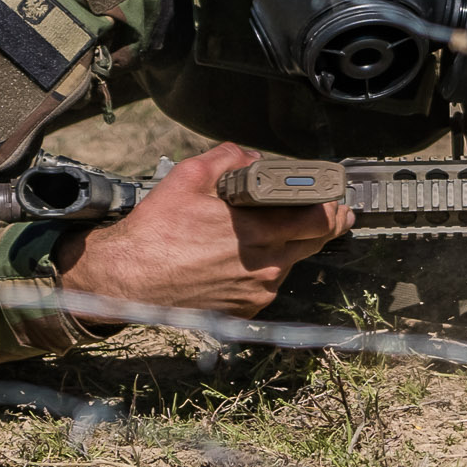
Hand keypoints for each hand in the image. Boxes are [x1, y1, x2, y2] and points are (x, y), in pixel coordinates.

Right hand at [55, 142, 353, 319]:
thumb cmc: (155, 231)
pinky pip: (268, 283)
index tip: (337, 197)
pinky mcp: (245, 309)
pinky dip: (266, 266)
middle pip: (314, 243)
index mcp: (257, 231)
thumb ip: (229, 158)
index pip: (318, 220)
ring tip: (275, 227)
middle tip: (333, 211)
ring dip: (290, 244)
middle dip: (326, 224)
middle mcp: (264, 266)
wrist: (128, 280)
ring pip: (290, 263)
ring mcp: (256, 292)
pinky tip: (246, 253)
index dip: (333, 206)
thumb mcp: (189, 176)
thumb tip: (252, 157)